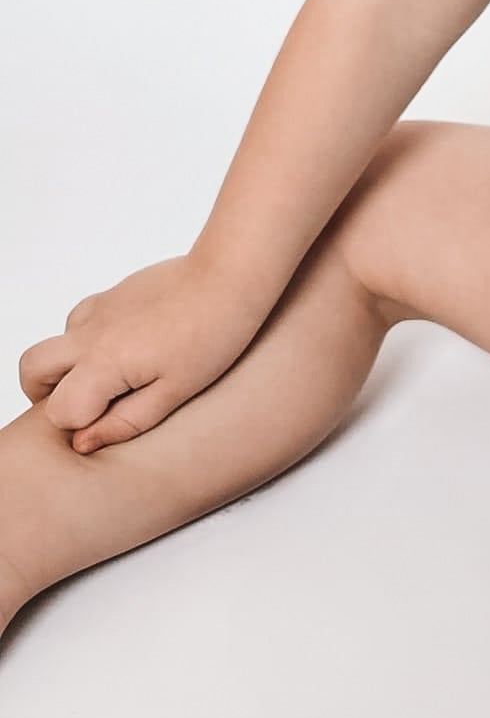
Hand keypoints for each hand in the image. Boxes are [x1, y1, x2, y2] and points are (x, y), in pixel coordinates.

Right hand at [17, 254, 268, 453]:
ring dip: (70, 365)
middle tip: (89, 405)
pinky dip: (88, 340)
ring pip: (55, 341)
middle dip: (47, 395)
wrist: (231, 274)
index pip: (58, 410)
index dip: (80, 426)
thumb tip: (83, 442)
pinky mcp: (114, 293)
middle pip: (31, 368)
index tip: (112, 421)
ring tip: (117, 377)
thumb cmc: (213, 334)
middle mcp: (91, 333)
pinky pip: (81, 320)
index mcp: (103, 362)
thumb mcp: (175, 392)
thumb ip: (125, 421)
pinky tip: (129, 347)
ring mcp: (100, 308)